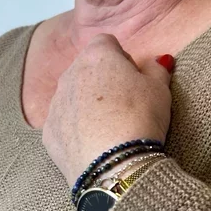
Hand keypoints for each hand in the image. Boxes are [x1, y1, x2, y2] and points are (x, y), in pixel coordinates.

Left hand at [42, 33, 173, 188]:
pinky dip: (76, 131)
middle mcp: (69, 75)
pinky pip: (64, 124)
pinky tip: (94, 145)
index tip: (134, 80)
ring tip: (109, 129)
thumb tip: (159, 61)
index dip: (122, 60)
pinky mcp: (49, 133)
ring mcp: (56, 105)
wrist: (113, 166)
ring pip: (72, 97)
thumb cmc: (139, 121)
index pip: (107, 43)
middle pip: (86, 69)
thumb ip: (157, 70)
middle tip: (124, 107)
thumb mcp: (160, 91)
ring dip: (88, 106)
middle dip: (102, 82)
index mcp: (97, 56)